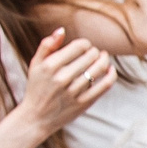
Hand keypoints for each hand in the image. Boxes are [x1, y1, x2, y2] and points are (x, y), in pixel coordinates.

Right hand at [12, 27, 117, 141]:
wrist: (36, 117)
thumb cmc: (37, 87)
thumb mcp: (35, 64)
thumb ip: (47, 45)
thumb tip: (62, 30)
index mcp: (50, 66)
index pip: (79, 46)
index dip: (86, 44)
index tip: (85, 47)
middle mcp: (61, 78)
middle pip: (90, 56)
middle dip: (94, 52)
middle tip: (93, 53)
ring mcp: (73, 92)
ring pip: (99, 69)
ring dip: (104, 60)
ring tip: (103, 58)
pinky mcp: (83, 103)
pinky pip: (104, 86)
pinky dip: (111, 75)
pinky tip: (110, 69)